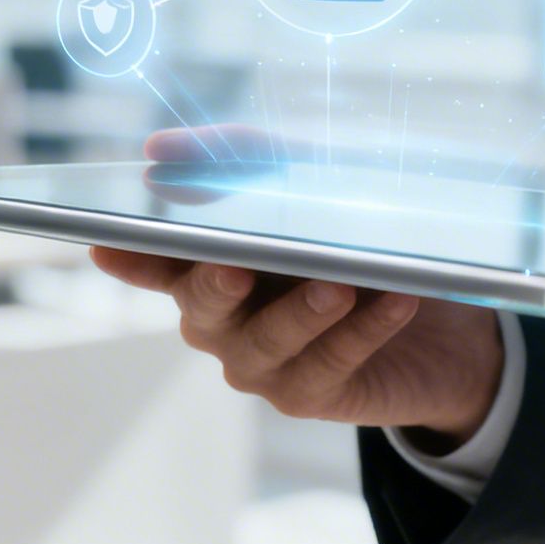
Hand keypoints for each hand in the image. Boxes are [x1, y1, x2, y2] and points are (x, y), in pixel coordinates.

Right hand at [91, 126, 505, 446]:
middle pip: (201, 306)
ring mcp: (259, 362)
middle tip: (236, 268)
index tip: (107, 243)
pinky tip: (397, 300)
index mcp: (210, 264)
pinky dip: (364, 329)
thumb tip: (160, 149)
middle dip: (213, 285)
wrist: (437, 325)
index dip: (131, 255)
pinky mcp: (307, 394)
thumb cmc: (354, 239)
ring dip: (301, 312)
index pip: (157, 259)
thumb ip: (239, 157)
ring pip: (265, 342)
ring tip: (339, 285)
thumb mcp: (307, 179)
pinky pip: (329, 363)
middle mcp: (221, 319)